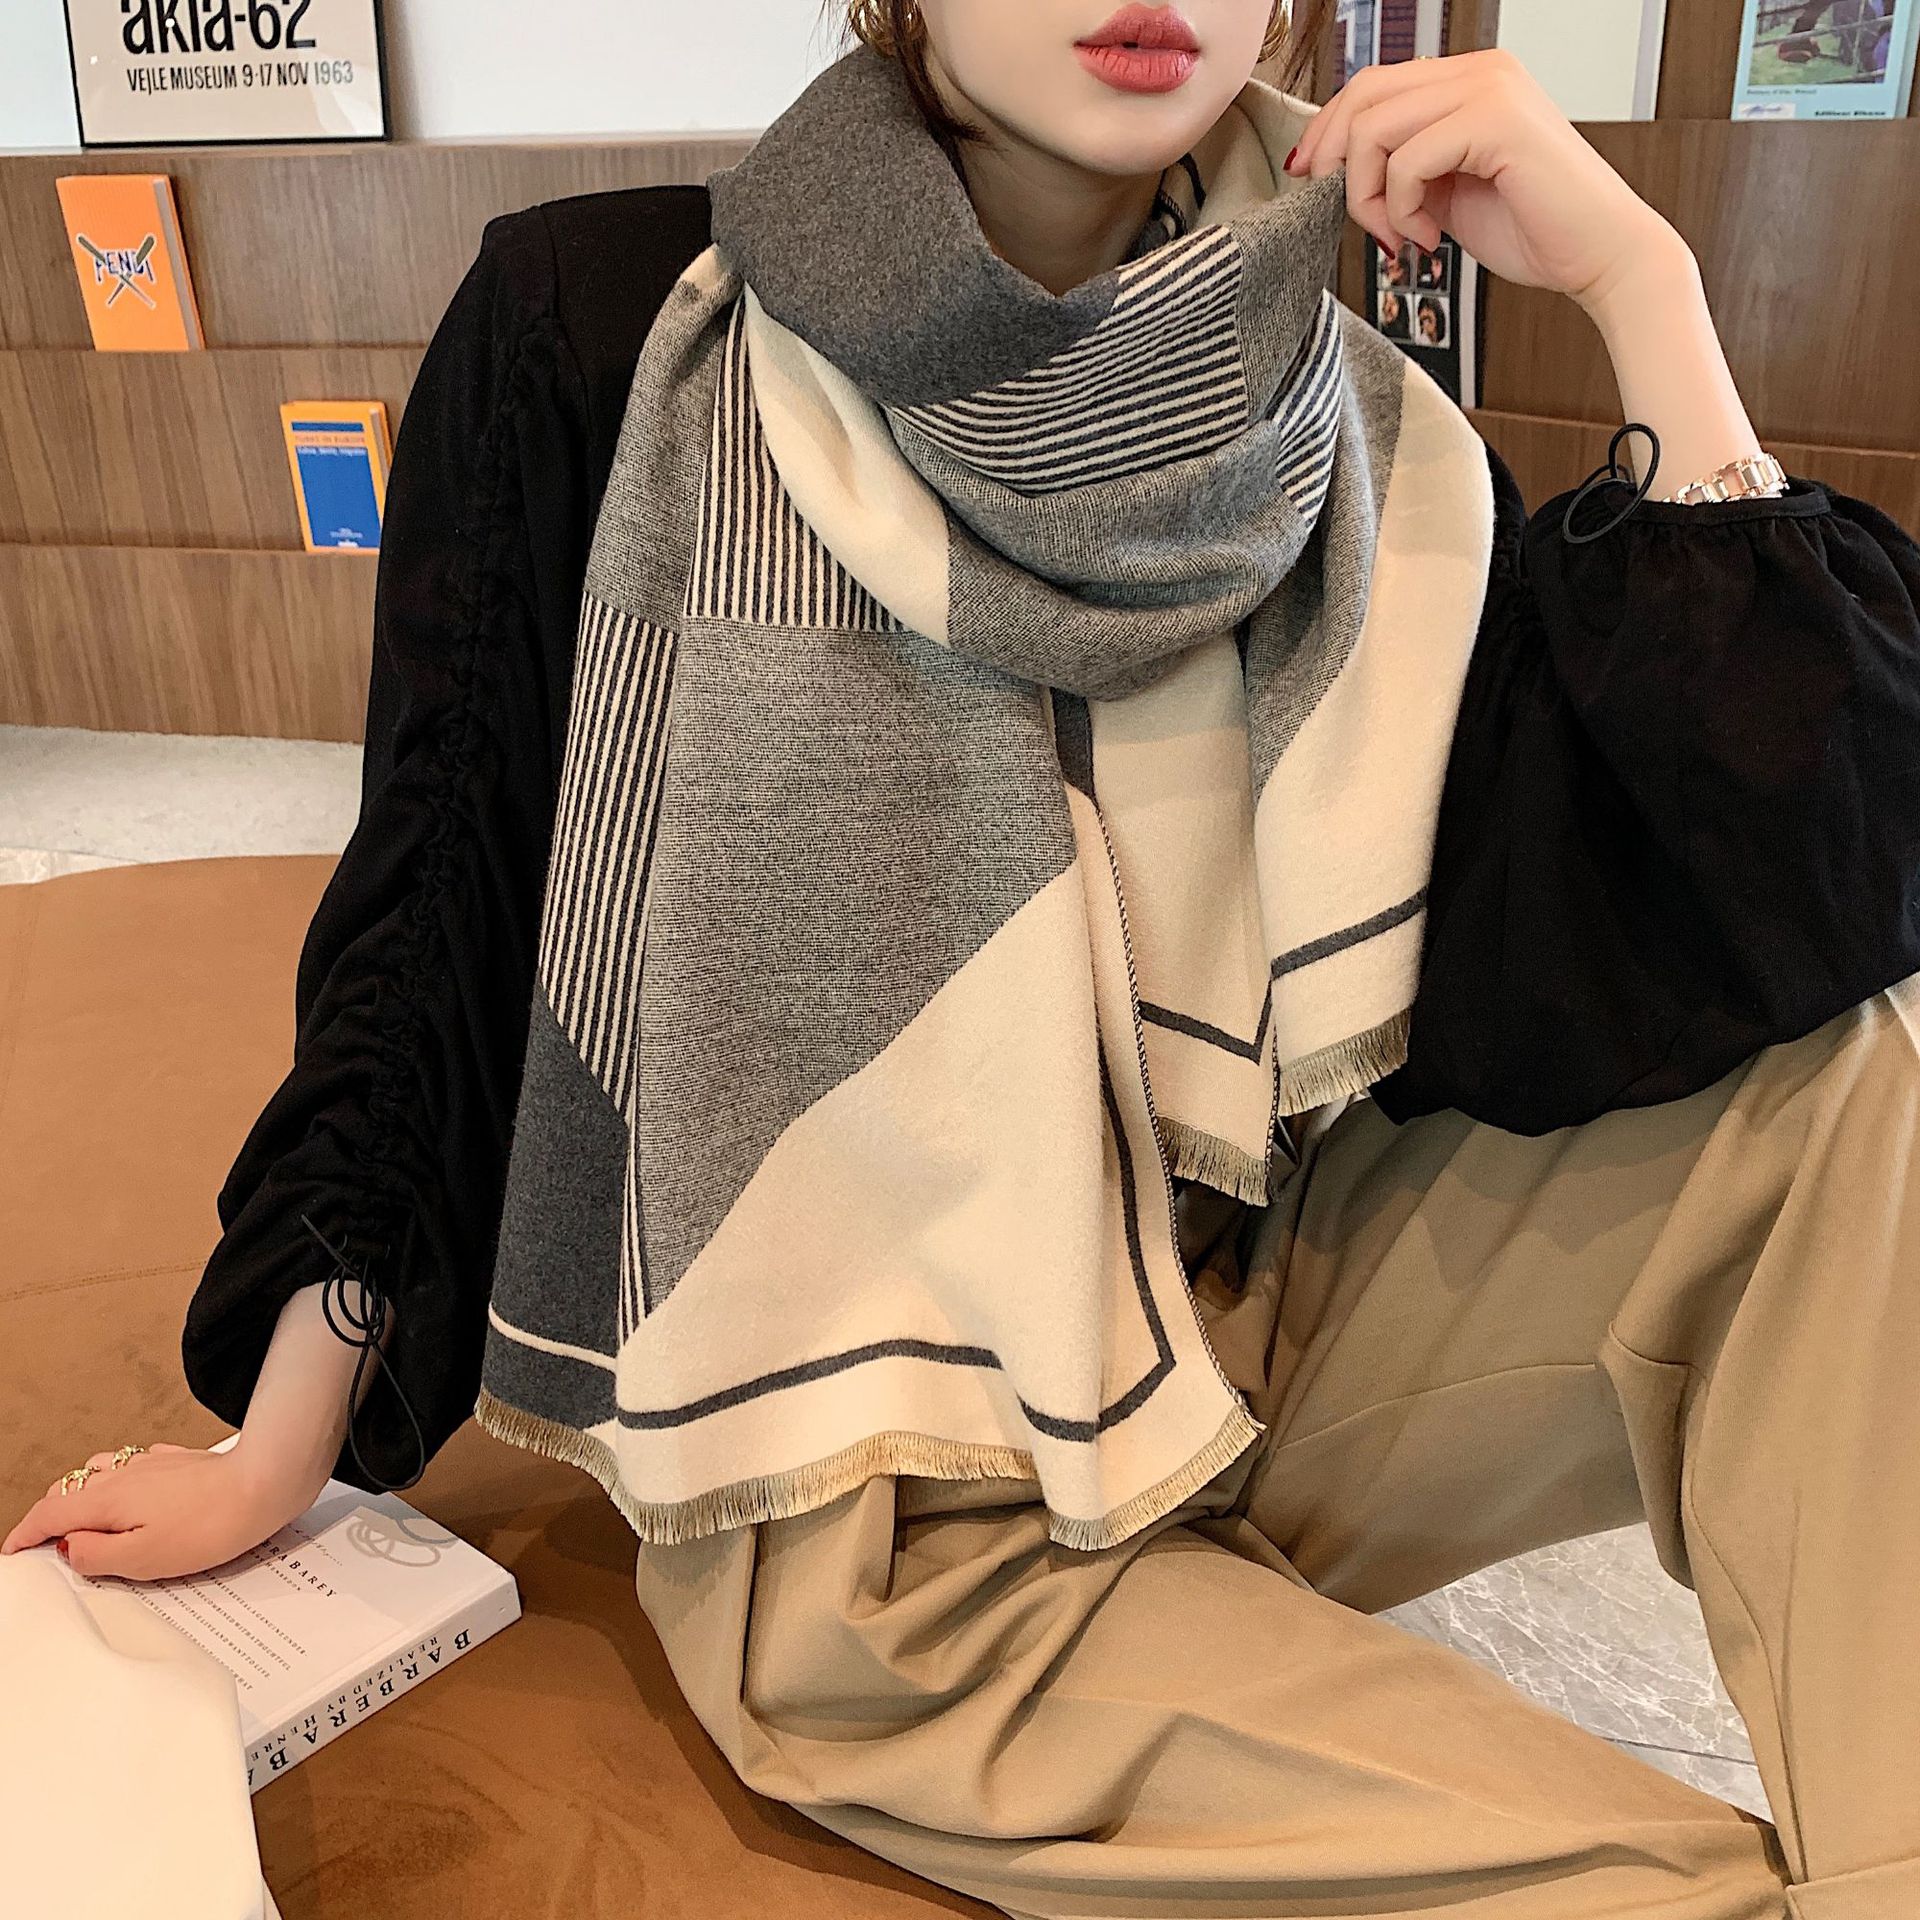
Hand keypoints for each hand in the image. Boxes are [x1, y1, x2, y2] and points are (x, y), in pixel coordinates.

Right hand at [1, 1440, 313, 1580]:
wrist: (264, 1484)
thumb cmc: (210, 1524)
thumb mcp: (142, 1558)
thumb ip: (95, 1554)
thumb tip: (67, 1547)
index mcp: (106, 1499)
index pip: (48, 1512)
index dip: (25, 1533)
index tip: (14, 1550)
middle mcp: (123, 1472)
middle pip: (69, 1488)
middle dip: (51, 1514)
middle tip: (47, 1542)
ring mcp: (151, 1462)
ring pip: (99, 1471)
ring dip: (83, 1494)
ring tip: (86, 1519)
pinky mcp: (177, 1460)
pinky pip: (132, 1465)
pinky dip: (118, 1482)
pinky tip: (133, 1494)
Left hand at [1285, 48, 1689, 318]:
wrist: (1598, 254)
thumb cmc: (1531, 227)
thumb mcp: (1444, 192)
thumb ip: (1401, 169)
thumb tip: (1335, 170)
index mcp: (1469, 78)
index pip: (1371, 84)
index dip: (1328, 132)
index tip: (1312, 179)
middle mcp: (1480, 70)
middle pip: (1363, 96)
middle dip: (1337, 164)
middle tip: (1356, 218)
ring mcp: (1490, 88)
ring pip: (1374, 129)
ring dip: (1368, 197)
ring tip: (1400, 236)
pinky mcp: (1495, 120)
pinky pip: (1406, 162)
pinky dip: (1400, 210)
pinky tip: (1429, 237)